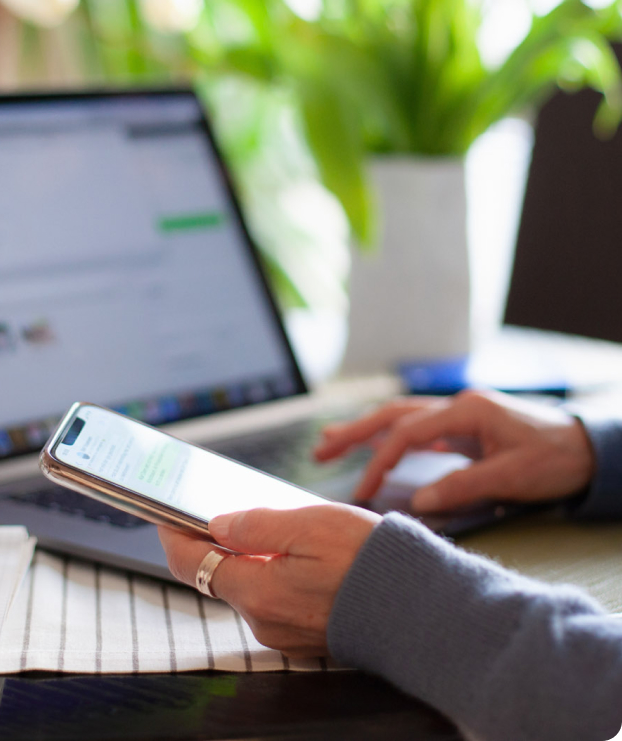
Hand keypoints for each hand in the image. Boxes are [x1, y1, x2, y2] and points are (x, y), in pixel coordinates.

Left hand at [158, 503, 379, 657]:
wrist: (422, 609)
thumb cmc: (370, 563)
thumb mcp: (309, 525)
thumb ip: (256, 526)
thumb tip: (217, 524)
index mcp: (258, 593)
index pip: (192, 565)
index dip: (173, 536)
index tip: (163, 514)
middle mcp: (263, 620)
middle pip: (217, 575)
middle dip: (212, 542)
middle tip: (214, 508)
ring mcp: (284, 632)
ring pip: (247, 585)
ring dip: (245, 556)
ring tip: (260, 523)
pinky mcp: (305, 634)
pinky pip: (273, 597)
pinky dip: (269, 572)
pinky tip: (289, 550)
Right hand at [315, 389, 596, 512]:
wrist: (588, 449)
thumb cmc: (555, 459)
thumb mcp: (512, 476)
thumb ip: (462, 486)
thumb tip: (418, 502)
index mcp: (465, 411)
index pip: (406, 433)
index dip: (379, 462)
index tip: (360, 492)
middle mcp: (456, 406)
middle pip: (392, 414)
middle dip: (354, 432)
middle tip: (320, 450)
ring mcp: (459, 414)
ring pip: (400, 417)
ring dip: (365, 430)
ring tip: (331, 443)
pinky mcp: (464, 426)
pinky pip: (417, 428)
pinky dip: (391, 438)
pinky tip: (377, 449)